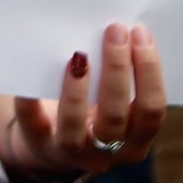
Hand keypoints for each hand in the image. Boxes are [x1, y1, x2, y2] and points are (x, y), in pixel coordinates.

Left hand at [8, 24, 164, 179]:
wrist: (46, 147)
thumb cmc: (86, 114)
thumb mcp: (109, 106)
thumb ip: (116, 81)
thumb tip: (118, 31)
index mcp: (135, 140)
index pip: (151, 109)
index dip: (149, 71)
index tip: (140, 33)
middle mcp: (108, 151)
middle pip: (117, 113)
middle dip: (118, 69)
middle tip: (114, 31)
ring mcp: (73, 151)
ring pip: (76, 122)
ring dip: (78, 88)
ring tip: (78, 55)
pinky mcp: (38, 143)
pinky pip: (32, 121)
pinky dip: (30, 99)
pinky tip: (30, 76)